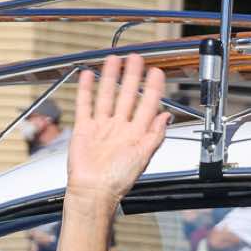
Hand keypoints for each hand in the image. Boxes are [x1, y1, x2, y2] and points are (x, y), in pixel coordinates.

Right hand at [65, 53, 169, 208]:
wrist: (93, 191)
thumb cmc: (118, 180)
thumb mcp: (143, 156)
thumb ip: (155, 135)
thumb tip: (166, 116)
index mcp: (136, 134)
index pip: (147, 104)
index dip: (152, 88)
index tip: (156, 72)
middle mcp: (120, 128)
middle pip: (127, 95)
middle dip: (132, 76)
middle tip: (135, 58)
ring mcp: (102, 127)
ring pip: (107, 96)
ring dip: (110, 77)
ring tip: (114, 60)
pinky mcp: (84, 129)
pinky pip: (85, 105)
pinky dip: (86, 90)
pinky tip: (88, 76)